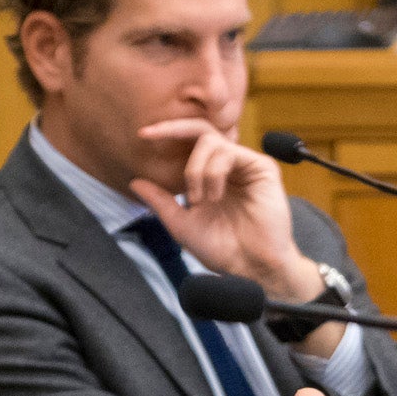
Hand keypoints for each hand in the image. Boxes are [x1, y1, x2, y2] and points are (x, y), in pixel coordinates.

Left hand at [129, 121, 320, 301]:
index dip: (167, 134)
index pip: (189, 144)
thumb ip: (160, 201)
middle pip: (200, 129)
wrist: (250, 267)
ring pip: (209, 140)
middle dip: (171, 127)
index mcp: (210, 175)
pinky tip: (214, 196)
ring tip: (197, 200)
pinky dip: (212, 172)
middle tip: (149, 134)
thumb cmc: (221, 249)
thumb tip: (134, 182)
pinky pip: (228, 152)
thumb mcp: (181, 223)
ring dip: (194, 170)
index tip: (141, 135)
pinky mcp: (262, 167)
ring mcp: (246, 164)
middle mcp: (229, 165)